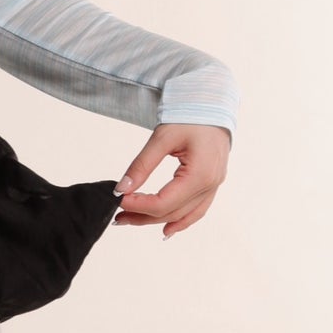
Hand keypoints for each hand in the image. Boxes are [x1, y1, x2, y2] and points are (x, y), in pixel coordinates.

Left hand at [113, 122, 229, 238]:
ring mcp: (214, 186)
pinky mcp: (212, 183)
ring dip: (157, 221)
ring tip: (132, 221)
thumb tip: (121, 189)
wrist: (213, 104)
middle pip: (172, 212)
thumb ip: (141, 165)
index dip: (139, 205)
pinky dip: (181, 220)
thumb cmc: (191, 116)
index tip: (118, 200)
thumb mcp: (162, 138)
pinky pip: (197, 209)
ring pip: (183, 214)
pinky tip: (166, 228)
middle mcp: (210, 184)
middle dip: (143, 216)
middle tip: (118, 216)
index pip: (164, 202)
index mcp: (200, 174)